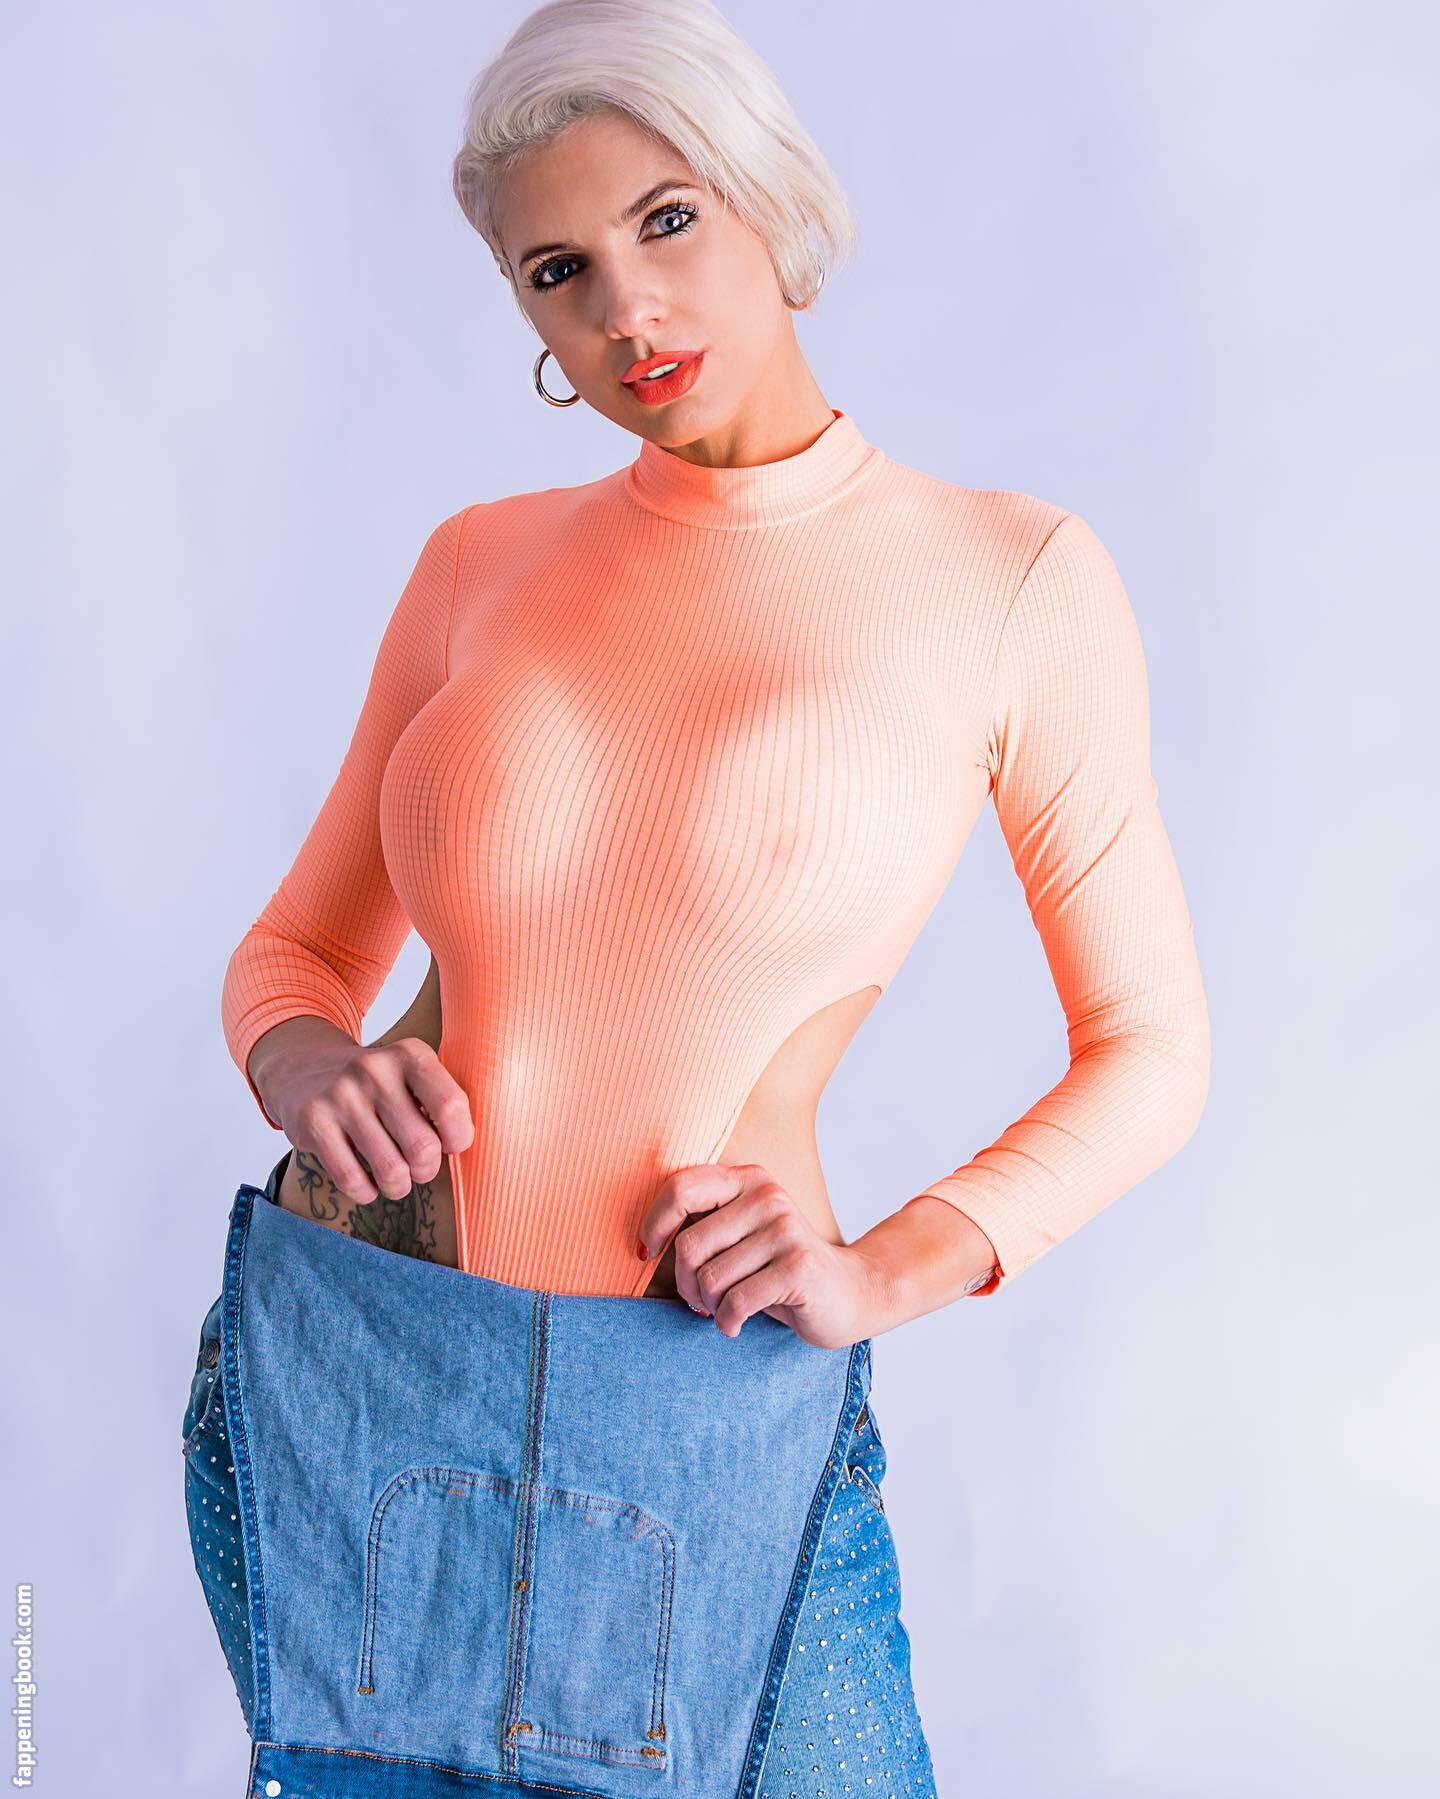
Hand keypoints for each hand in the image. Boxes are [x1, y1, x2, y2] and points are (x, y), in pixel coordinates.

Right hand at [261, 1023, 473, 1203]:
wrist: (302, 1066)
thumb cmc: (378, 1084)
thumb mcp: (411, 1073)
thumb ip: (441, 1101)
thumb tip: (464, 1148)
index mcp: (410, 1054)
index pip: (451, 1106)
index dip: (458, 1138)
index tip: (450, 1144)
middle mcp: (374, 1070)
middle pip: (423, 1146)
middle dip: (426, 1169)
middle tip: (419, 1168)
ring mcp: (340, 1096)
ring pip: (390, 1169)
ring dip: (398, 1185)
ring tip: (396, 1179)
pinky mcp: (312, 1123)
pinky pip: (352, 1180)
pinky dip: (366, 1192)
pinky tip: (366, 1183)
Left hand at [637, 1163, 888, 1348]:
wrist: (848, 1292)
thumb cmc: (779, 1267)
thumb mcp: (742, 1233)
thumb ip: (704, 1223)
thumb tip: (642, 1244)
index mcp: (747, 1179)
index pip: (680, 1188)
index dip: (653, 1224)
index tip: (647, 1253)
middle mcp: (767, 1196)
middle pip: (690, 1244)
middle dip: (685, 1283)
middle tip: (698, 1300)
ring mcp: (786, 1229)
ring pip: (711, 1278)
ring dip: (708, 1306)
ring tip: (722, 1310)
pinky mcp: (798, 1267)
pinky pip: (736, 1301)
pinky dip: (726, 1322)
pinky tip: (735, 1324)